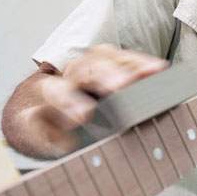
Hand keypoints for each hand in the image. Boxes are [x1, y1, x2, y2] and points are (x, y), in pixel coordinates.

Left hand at [13, 45, 167, 154]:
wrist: (52, 113)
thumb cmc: (49, 128)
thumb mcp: (38, 135)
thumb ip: (42, 132)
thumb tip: (56, 133)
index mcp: (50, 92)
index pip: (57, 92)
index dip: (69, 102)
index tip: (84, 116)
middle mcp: (71, 74)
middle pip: (86, 69)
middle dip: (104, 76)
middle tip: (120, 85)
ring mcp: (93, 65)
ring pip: (108, 60)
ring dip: (129, 66)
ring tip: (149, 73)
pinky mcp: (114, 64)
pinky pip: (128, 60)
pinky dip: (143, 64)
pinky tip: (158, 69)